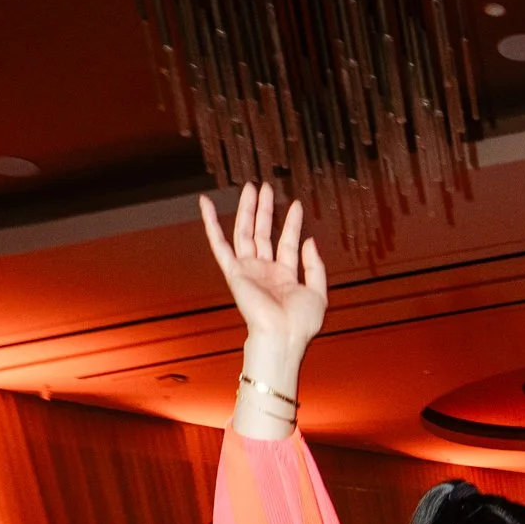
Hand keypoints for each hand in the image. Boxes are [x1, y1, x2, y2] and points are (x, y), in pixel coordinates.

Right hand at [199, 181, 326, 367]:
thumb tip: (309, 240)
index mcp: (284, 276)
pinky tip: (206, 204)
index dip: (291, 223)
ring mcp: (248, 270)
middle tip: (266, 187)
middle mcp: (264, 271)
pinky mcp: (234, 272)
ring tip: (251, 187)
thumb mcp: (319, 293)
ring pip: (244, 232)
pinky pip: (219, 244)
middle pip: (263, 232)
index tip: (295, 204)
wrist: (283, 336)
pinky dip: (210, 223)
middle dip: (265, 209)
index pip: (286, 242)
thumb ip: (315, 266)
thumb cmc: (300, 324)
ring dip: (247, 209)